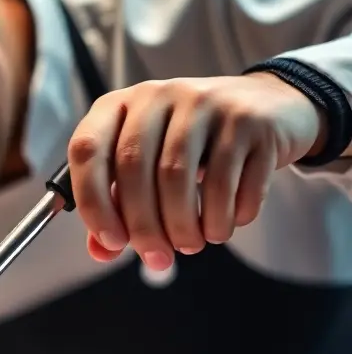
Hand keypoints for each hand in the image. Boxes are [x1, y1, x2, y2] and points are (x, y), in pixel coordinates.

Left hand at [68, 73, 326, 269]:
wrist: (267, 109)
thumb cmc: (192, 147)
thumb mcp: (148, 168)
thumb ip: (118, 207)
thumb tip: (101, 251)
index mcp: (122, 105)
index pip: (87, 150)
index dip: (93, 203)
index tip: (112, 242)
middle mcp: (160, 95)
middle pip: (135, 171)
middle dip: (144, 228)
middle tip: (158, 258)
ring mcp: (207, 102)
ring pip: (179, 180)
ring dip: (183, 228)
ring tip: (191, 244)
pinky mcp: (249, 119)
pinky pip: (229, 183)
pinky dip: (222, 218)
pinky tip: (221, 226)